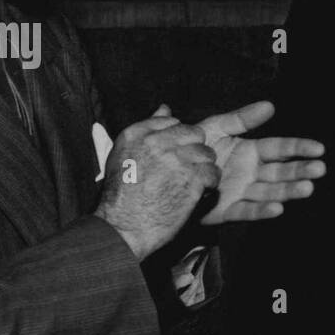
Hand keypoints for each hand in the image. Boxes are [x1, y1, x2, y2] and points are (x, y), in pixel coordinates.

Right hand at [94, 104, 220, 259]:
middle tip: (187, 168)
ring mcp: (175, 160)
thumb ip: (147, 128)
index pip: (172, 121)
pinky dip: (208, 185)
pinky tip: (196, 193)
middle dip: (195, 150)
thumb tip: (165, 107)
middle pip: (195, 134)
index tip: (174, 153)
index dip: (179, 138)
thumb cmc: (122, 195)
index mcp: (137, 133)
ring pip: (207, 154)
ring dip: (203, 168)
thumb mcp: (124, 154)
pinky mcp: (191, 180)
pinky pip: (212, 173)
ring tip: (191, 183)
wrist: (123, 226)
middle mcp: (156, 142)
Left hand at [195, 101, 324, 223]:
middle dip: (300, 170)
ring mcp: (242, 192)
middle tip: (319, 169)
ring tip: (307, 188)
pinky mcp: (228, 210)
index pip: (280, 148)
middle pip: (281, 172)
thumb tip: (270, 105)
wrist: (169, 172)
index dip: (299, 148)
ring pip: (271, 192)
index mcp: (251, 152)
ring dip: (289, 191)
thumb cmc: (195, 150)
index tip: (318, 149)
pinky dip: (262, 210)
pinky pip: (248, 211)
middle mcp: (252, 173)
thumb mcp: (216, 128)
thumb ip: (241, 119)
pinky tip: (278, 208)